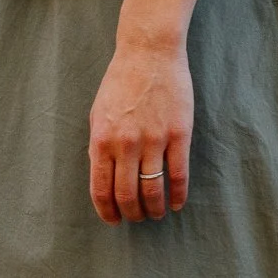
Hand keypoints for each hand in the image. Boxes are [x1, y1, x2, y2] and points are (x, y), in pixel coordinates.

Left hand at [88, 28, 192, 222]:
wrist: (148, 55)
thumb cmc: (119, 84)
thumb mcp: (98, 115)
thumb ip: (100, 146)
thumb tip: (103, 175)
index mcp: (101, 141)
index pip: (101, 188)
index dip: (107, 210)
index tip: (113, 221)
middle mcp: (126, 145)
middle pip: (127, 194)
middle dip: (130, 213)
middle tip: (135, 219)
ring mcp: (154, 140)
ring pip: (153, 189)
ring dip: (154, 208)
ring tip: (156, 215)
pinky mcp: (179, 134)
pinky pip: (178, 173)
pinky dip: (178, 194)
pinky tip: (177, 203)